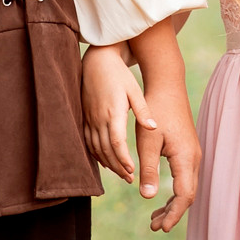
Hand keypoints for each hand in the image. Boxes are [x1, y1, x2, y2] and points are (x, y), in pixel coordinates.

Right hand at [82, 44, 151, 182]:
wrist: (96, 61)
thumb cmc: (119, 75)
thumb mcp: (134, 90)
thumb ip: (143, 110)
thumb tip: (154, 127)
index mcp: (113, 113)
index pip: (117, 143)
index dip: (123, 159)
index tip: (132, 171)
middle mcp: (99, 119)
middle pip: (106, 150)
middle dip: (117, 167)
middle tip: (129, 178)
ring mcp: (89, 119)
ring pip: (96, 148)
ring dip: (107, 163)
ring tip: (120, 173)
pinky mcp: (84, 117)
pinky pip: (88, 141)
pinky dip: (96, 154)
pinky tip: (104, 160)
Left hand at [129, 18, 201, 232]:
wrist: (167, 88)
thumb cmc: (155, 112)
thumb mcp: (147, 142)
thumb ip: (148, 169)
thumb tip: (148, 197)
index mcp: (186, 157)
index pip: (184, 195)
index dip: (173, 214)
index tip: (161, 228)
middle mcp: (194, 158)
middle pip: (188, 195)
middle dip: (172, 213)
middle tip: (154, 227)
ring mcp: (193, 155)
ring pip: (187, 188)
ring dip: (172, 205)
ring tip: (155, 219)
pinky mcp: (187, 151)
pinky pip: (184, 179)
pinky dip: (174, 193)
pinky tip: (159, 199)